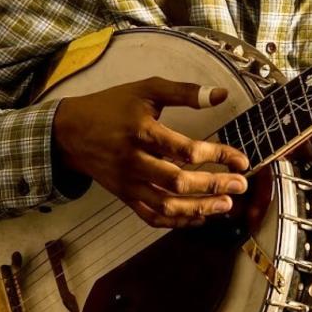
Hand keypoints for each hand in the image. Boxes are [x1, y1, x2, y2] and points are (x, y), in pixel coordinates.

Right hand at [52, 77, 249, 227]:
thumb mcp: (146, 89)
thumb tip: (220, 95)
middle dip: (213, 186)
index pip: (184, 149)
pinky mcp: (124, 196)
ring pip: (166, 205)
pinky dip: (177, 221)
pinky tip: (199, 217)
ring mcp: (128, 183)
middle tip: (240, 185)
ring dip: (199, 208)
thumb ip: (184, 92)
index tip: (240, 159)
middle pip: (177, 182)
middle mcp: (133, 161)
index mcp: (141, 131)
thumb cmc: (111, 106)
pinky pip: (151, 217)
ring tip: (225, 205)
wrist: (70, 132)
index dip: (216, 156)